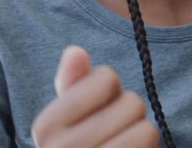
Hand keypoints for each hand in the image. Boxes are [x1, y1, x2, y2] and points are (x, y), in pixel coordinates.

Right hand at [31, 45, 159, 147]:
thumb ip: (71, 84)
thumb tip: (76, 52)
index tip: (97, 112)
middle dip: (128, 116)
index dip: (110, 90)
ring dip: (140, 138)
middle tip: (113, 135)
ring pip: (146, 130)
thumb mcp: (65, 120)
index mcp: (45, 126)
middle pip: (132, 103)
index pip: (106, 78)